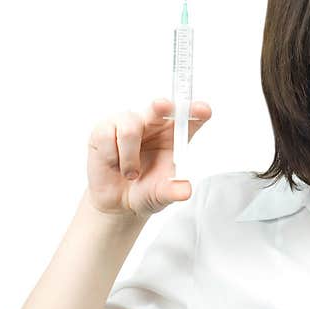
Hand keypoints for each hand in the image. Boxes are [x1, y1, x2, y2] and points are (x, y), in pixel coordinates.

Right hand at [86, 98, 211, 218]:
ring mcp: (129, 123)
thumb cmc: (146, 191)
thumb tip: (185, 190)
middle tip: (162, 106)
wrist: (117, 202)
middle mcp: (154, 124)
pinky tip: (114, 164)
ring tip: (131, 174)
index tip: (204, 111)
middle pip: (161, 107)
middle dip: (162, 106)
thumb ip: (172, 191)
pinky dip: (111, 157)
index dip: (196, 111)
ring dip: (129, 158)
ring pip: (130, 128)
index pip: (190, 118)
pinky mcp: (105, 128)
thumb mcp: (162, 195)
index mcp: (175, 136)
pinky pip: (108, 136)